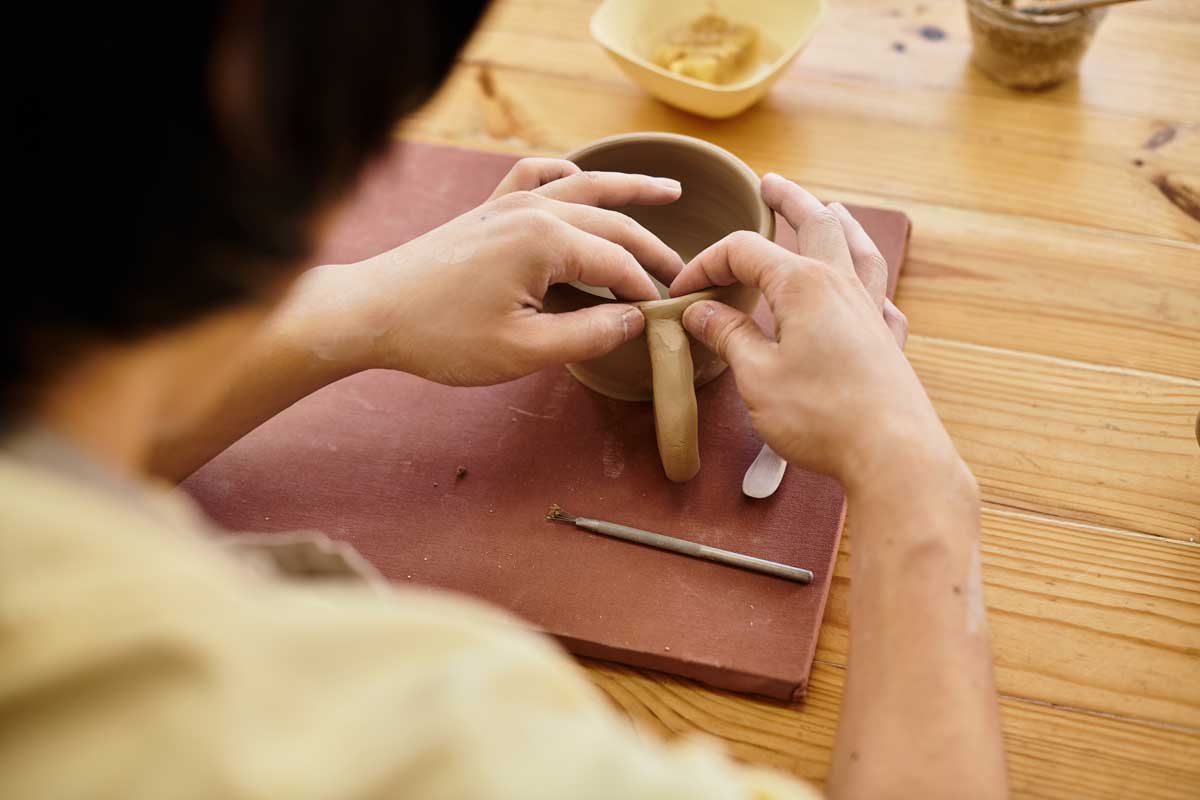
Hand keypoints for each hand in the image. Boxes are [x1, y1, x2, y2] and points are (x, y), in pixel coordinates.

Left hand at [289, 158, 683, 384]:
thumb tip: (635, 320)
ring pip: (584, 186)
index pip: (618, 264)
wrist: (373, 311)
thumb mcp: (524, 349)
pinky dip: (564, 174)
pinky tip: (576, 178)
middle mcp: (534, 210)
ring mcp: (508, 203)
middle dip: (651, 249)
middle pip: (612, 222)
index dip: (647, 292)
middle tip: (683, 272)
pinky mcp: (488, 209)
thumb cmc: (443, 336)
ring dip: (628, 190)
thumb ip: (588, 335)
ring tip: (669, 191)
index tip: (668, 317)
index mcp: (547, 241)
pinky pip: (535, 177)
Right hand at [670, 173, 951, 484]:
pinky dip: (872, 283)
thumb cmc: (820, 415)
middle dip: (789, 201)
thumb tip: (700, 311)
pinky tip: (871, 290)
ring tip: (832, 209)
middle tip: (770, 184)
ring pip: (859, 250)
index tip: (681, 292)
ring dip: (840, 224)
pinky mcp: (888, 343)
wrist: (891, 453)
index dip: (706, 264)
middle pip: (816, 224)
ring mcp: (871, 312)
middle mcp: (842, 285)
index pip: (745, 251)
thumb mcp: (756, 375)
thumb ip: (728, 336)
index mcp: (803, 284)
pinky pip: (883, 298)